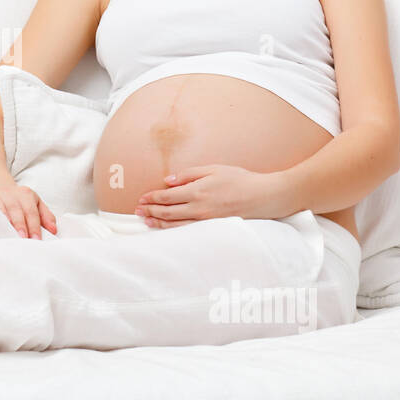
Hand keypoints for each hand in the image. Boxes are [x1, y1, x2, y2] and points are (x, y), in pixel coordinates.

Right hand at [0, 177, 57, 239]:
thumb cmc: (18, 200)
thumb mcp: (35, 203)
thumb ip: (46, 216)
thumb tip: (54, 231)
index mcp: (26, 195)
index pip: (32, 212)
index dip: (34, 226)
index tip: (36, 239)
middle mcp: (11, 195)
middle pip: (17, 211)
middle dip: (20, 225)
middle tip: (23, 240)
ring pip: (1, 210)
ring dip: (4, 224)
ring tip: (8, 237)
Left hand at [135, 165, 288, 226]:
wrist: (262, 197)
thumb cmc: (239, 179)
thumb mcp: (213, 169)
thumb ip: (189, 175)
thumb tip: (168, 181)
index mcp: (198, 191)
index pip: (167, 197)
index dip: (152, 198)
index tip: (142, 198)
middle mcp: (199, 209)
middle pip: (167, 212)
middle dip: (150, 210)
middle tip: (137, 210)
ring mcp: (205, 221)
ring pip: (175, 224)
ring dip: (158, 222)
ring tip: (145, 220)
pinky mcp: (212, 228)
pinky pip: (187, 230)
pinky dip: (172, 229)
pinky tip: (165, 227)